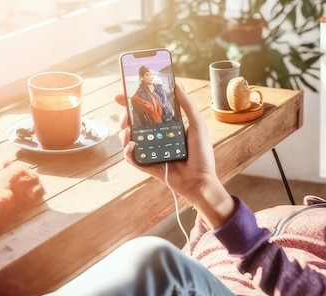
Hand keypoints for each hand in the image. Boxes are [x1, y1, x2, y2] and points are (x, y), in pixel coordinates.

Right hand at [115, 85, 234, 227]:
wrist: (201, 181)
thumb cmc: (202, 154)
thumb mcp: (198, 126)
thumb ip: (188, 105)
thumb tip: (177, 84)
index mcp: (168, 126)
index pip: (148, 111)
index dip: (133, 102)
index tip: (123, 95)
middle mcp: (157, 137)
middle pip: (134, 123)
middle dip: (125, 117)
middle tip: (125, 116)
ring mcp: (151, 151)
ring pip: (129, 139)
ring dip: (124, 133)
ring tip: (128, 131)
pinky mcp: (148, 165)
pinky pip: (132, 158)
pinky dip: (128, 151)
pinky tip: (132, 145)